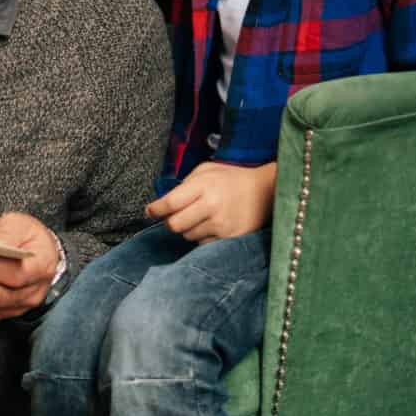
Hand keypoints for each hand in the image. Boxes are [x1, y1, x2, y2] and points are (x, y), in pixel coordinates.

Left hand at [145, 161, 276, 243]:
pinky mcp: (229, 238)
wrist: (265, 192)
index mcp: (204, 186)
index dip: (156, 210)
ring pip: (188, 236)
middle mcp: (211, 206)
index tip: (149, 212)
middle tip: (173, 217)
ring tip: (199, 217)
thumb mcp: (207, 170)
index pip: (171, 203)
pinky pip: (203, 244)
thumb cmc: (231, 178)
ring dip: (187, 229)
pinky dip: (202, 237)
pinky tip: (211, 225)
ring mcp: (221, 224)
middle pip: (175, 225)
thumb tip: (164, 201)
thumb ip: (185, 184)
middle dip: (170, 222)